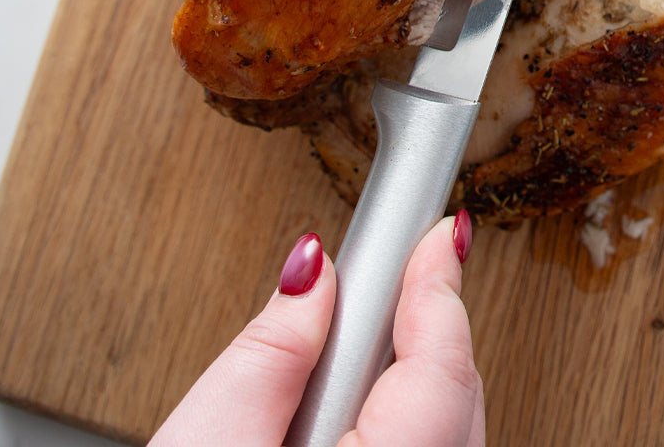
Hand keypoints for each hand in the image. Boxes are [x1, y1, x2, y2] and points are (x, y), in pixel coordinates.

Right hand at [149, 213, 484, 446]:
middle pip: (456, 399)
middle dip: (429, 330)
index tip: (445, 236)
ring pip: (456, 438)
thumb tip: (315, 275)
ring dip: (425, 384)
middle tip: (401, 277)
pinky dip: (419, 429)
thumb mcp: (206, 441)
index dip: (438, 284)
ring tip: (368, 353)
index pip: (439, 365)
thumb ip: (272, 349)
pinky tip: (367, 419)